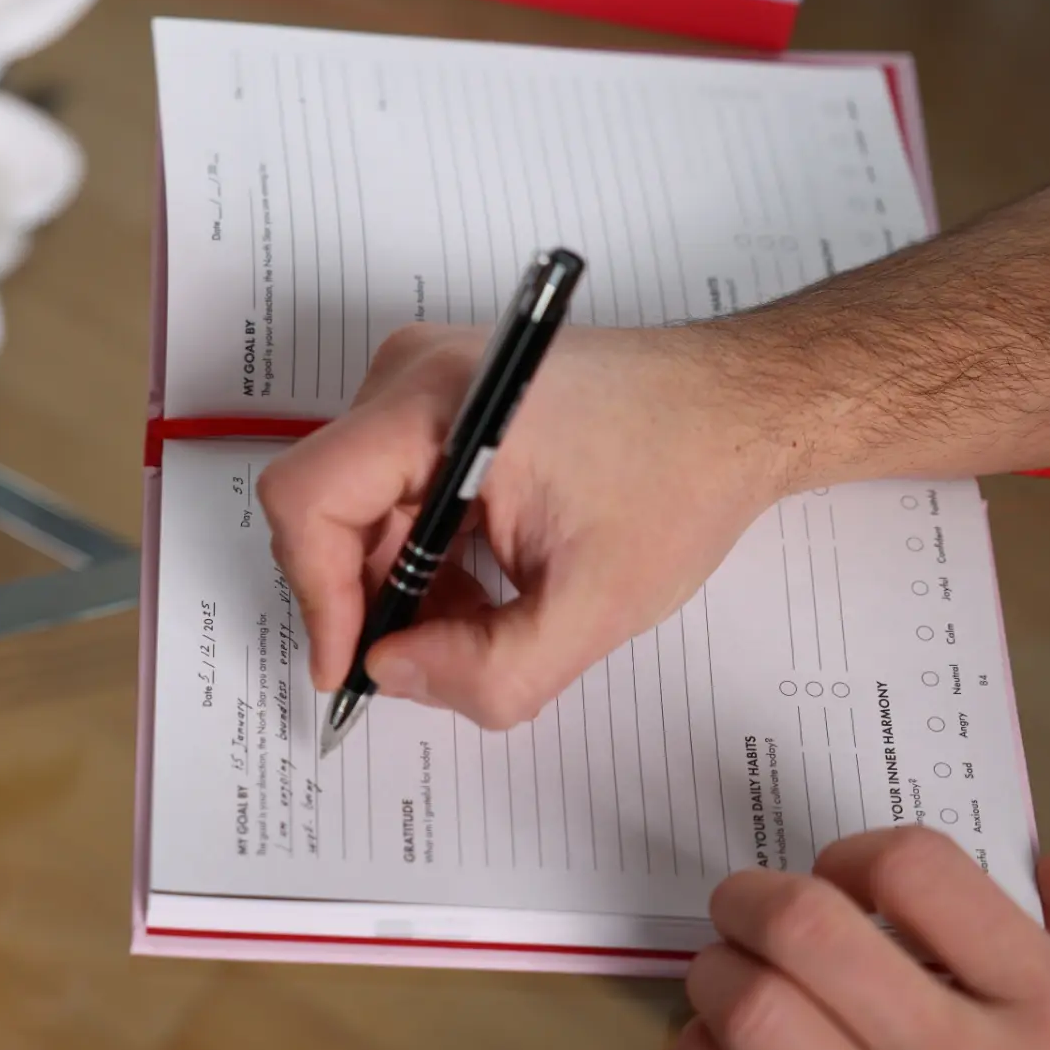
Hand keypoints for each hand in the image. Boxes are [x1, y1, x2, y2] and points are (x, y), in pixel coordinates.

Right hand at [256, 323, 793, 727]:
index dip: (317, 596)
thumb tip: (389, 675)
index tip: (352, 667)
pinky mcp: (437, 397)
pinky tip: (487, 580)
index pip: (308, 500)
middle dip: (374, 599)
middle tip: (440, 656)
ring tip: (485, 616)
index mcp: (436, 403)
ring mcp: (420, 380)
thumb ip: (490, 668)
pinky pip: (388, 491)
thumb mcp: (595, 606)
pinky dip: (424, 553)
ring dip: (404, 582)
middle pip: (328, 509)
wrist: (740, 407)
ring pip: (357, 508)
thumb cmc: (682, 476)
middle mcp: (410, 374)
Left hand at [675, 827, 1049, 1049]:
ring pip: (748, 1010)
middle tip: (744, 913)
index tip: (841, 881)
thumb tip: (1048, 871)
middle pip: (803, 928)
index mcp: (1046, 1015)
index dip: (855, 858)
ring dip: (714, 982)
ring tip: (732, 988)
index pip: (915, 872)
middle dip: (749, 901)